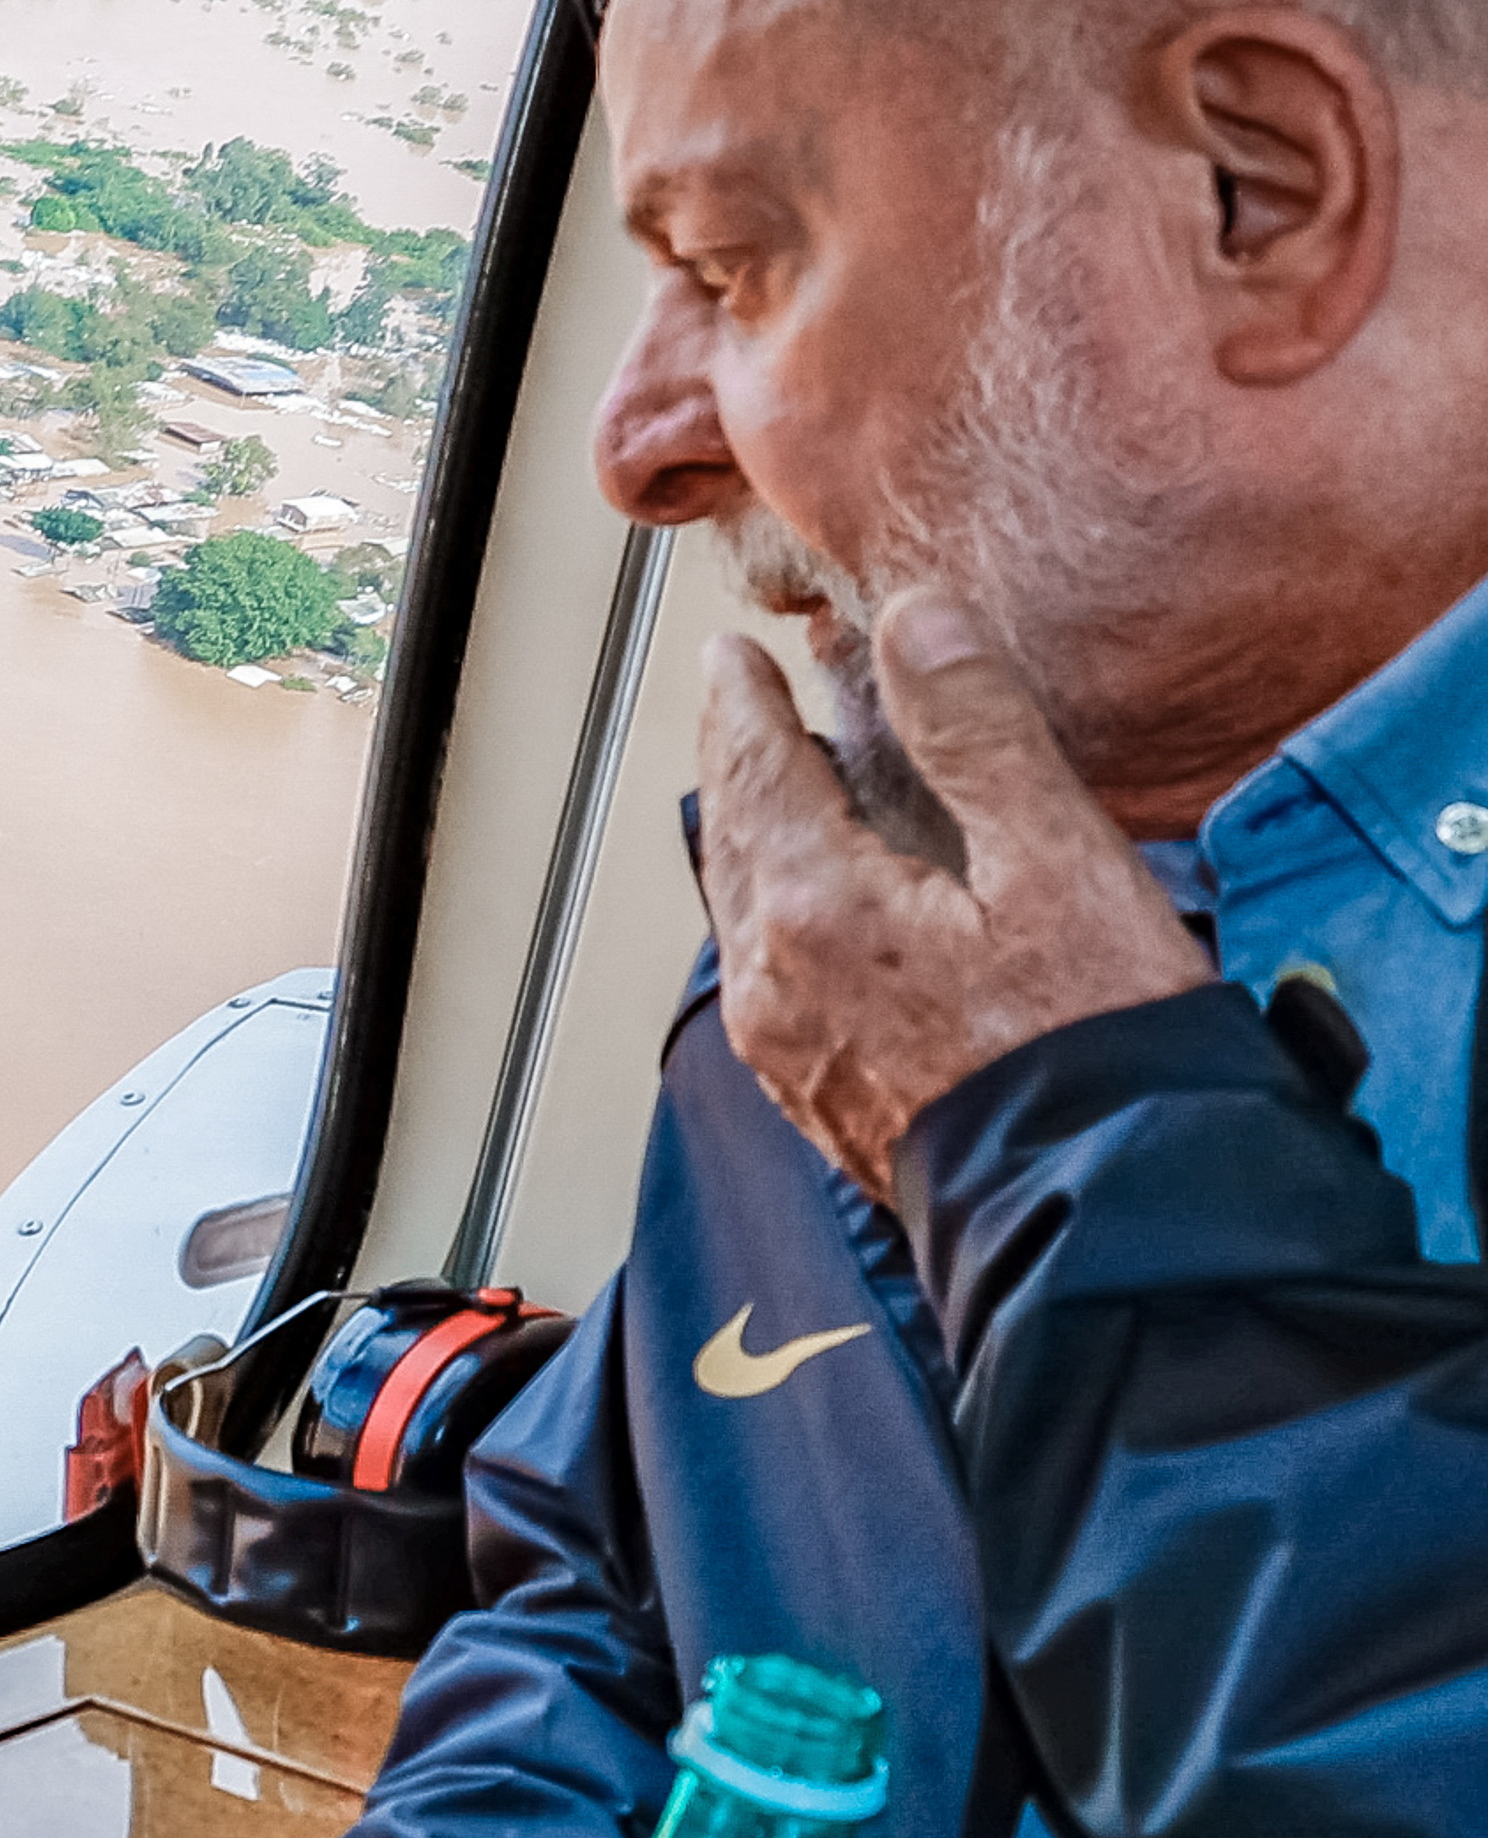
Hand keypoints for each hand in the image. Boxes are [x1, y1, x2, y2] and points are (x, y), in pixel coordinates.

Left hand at [697, 596, 1210, 1193]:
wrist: (1106, 1213)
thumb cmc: (1096, 1050)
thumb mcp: (1057, 863)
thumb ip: (978, 734)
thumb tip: (915, 624)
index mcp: (817, 906)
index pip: (756, 770)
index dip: (744, 703)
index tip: (731, 659)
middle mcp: (776, 980)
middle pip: (732, 837)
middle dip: (735, 762)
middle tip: (738, 704)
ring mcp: (789, 1048)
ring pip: (742, 908)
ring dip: (750, 835)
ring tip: (773, 789)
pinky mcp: (820, 1096)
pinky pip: (768, 973)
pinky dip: (774, 909)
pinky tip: (812, 908)